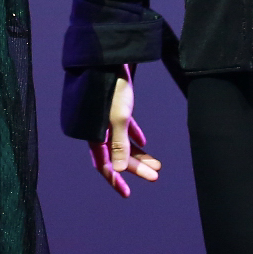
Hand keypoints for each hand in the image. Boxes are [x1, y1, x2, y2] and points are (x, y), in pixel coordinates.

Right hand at [88, 66, 163, 196]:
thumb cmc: (113, 88)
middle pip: (118, 155)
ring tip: (156, 164)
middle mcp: (99, 129)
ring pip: (123, 143)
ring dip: (139, 154)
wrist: (110, 60)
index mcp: (95, 134)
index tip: (127, 193)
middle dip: (136, 167)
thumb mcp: (119, 118)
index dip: (115, 180)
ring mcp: (107, 119)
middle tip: (154, 176)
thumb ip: (119, 144)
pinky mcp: (115, 108)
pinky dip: (134, 136)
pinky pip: (124, 128)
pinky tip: (145, 141)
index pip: (105, 165)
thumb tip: (118, 170)